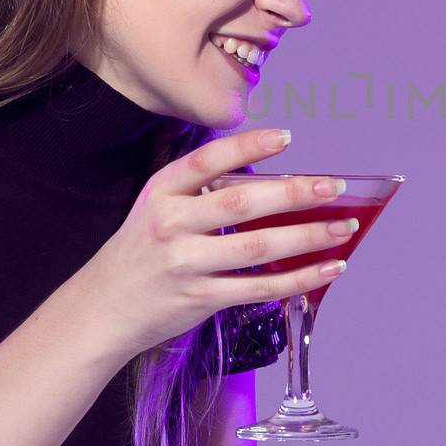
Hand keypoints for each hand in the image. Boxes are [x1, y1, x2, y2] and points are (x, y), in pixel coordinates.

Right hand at [64, 127, 353, 359]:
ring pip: (258, 247)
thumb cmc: (142, 251)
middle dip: (294, 192)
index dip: (248, 147)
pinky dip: (299, 279)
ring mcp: (186, 264)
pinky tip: (328, 268)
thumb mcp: (158, 208)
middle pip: (241, 203)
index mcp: (162, 192)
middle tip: (334, 185)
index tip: (287, 137)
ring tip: (342, 228)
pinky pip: (260, 288)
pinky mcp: (201, 299)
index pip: (208, 161)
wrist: (102, 308)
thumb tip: (273, 180)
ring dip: (307, 236)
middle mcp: (172, 224)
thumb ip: (202, 191)